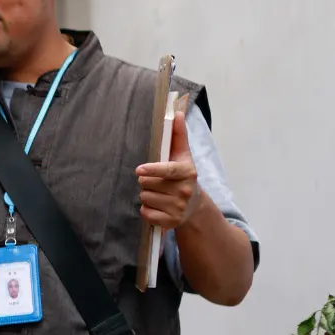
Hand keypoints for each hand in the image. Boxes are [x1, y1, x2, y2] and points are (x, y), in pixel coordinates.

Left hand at [135, 96, 202, 230]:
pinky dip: (146, 210)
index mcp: (187, 173)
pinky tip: (157, 206)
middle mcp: (185, 191)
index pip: (168, 170)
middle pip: (148, 184)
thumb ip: (179, 135)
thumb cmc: (183, 177)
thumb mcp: (183, 157)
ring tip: (158, 193)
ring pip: (145, 197)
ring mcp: (178, 208)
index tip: (139, 170)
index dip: (153, 170)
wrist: (195, 207)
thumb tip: (177, 112)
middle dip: (146, 181)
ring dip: (146, 195)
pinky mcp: (170, 222)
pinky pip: (146, 213)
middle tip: (156, 181)